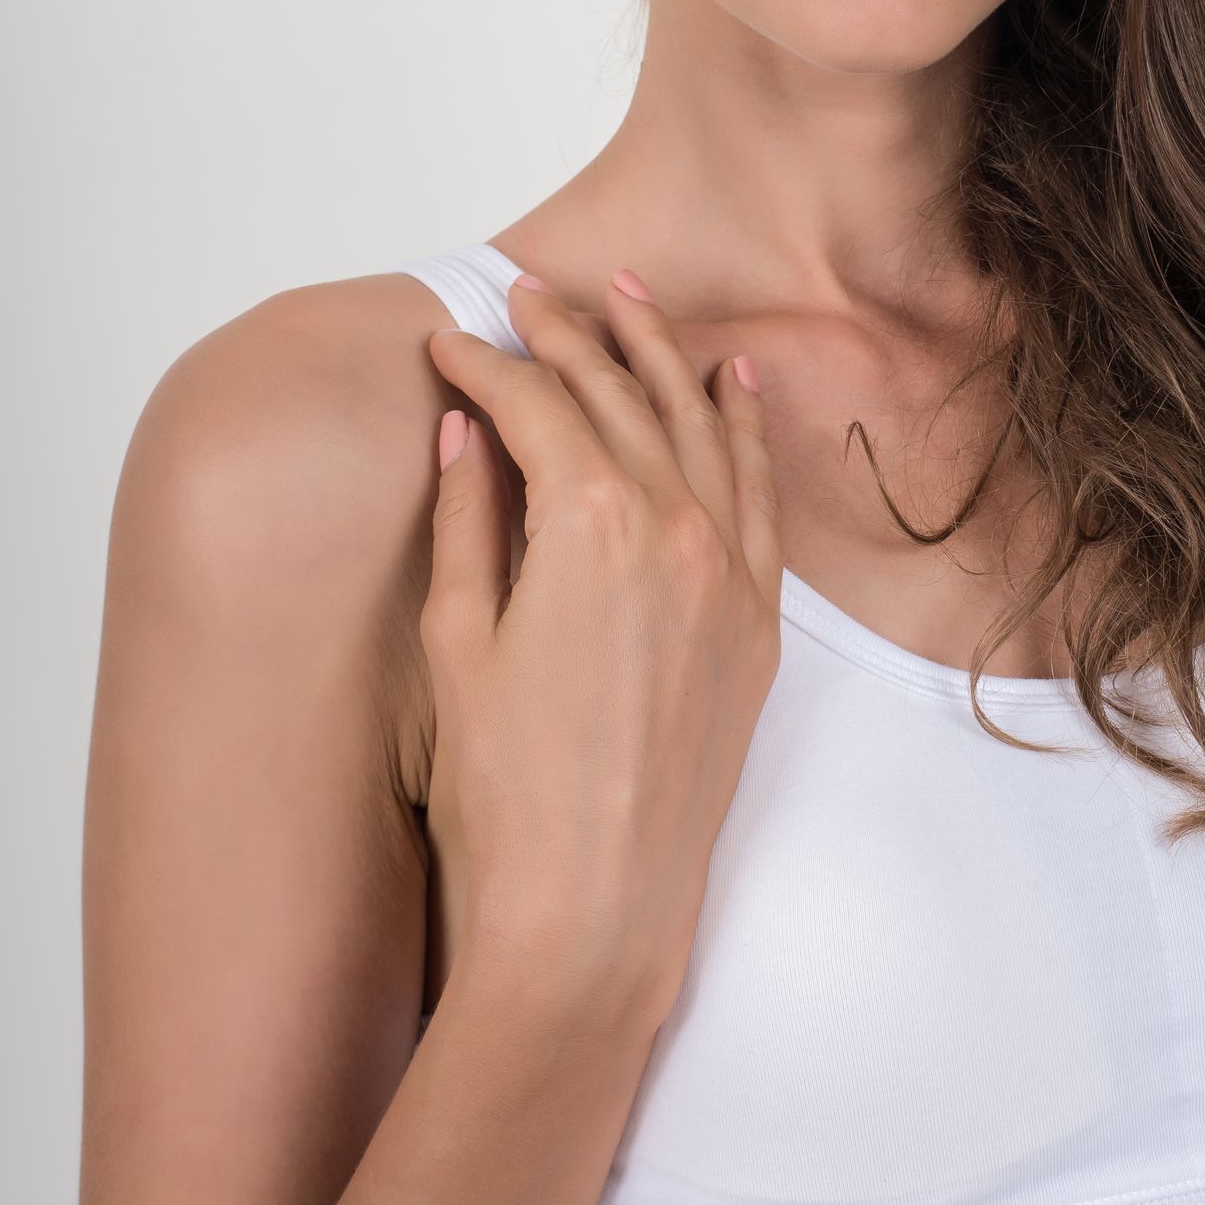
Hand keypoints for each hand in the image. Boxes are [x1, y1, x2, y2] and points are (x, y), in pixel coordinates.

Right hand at [420, 272, 782, 1030]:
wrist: (592, 910)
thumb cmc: (506, 790)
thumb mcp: (458, 641)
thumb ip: (468, 520)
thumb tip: (467, 430)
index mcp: (589, 523)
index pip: (533, 407)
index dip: (484, 364)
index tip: (447, 342)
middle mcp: (673, 527)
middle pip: (616, 398)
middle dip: (566, 337)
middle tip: (527, 294)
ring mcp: (727, 570)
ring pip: (695, 425)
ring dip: (659, 354)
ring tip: (627, 296)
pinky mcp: (756, 620)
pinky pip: (756, 492)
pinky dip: (741, 427)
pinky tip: (730, 379)